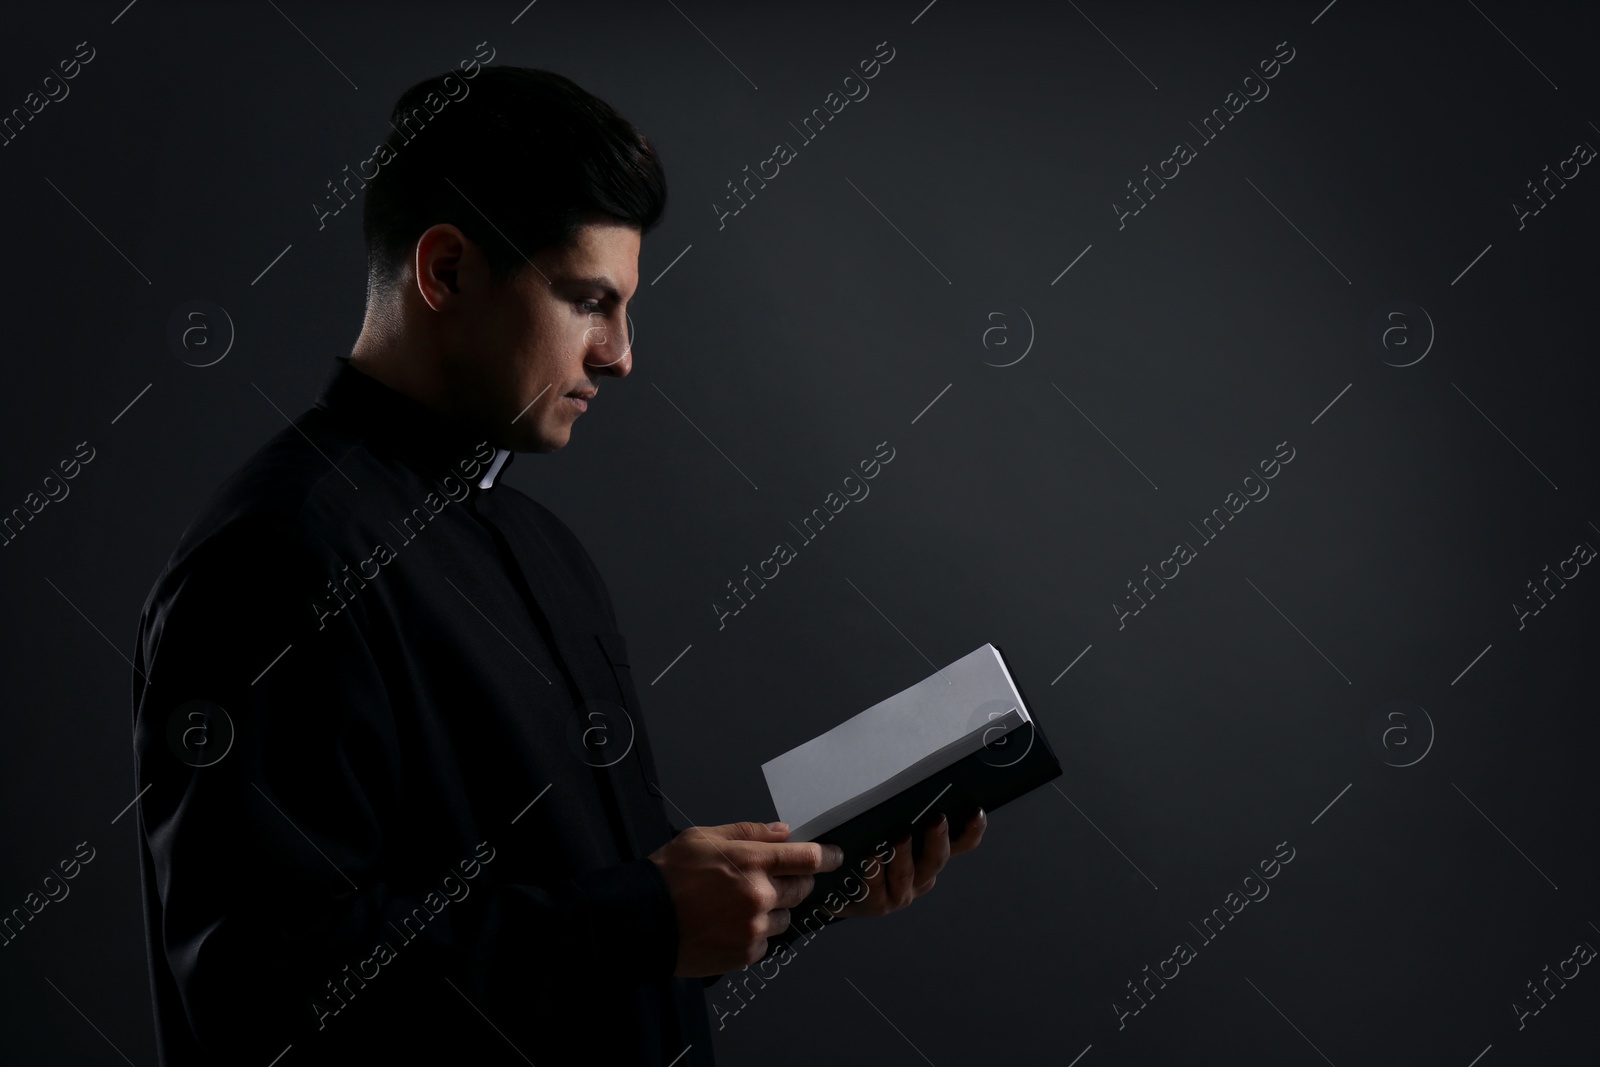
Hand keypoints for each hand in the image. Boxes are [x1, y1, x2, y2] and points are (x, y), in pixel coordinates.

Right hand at [649, 820, 842, 976]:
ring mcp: (754, 928)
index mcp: (751, 862)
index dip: (828, 856)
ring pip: (785, 918)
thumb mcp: (704, 837)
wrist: (643, 918)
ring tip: (742, 905)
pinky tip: (731, 924)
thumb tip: (783, 832)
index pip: (807, 858)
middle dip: (796, 882)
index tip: (836, 856)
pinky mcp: (746, 954)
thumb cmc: (670, 873)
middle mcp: (759, 896)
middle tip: (775, 879)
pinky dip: (756, 933)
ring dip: (774, 910)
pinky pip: (766, 941)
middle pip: (802, 889)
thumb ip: (748, 833)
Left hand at [838, 808, 985, 917]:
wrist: (840, 886)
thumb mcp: (892, 827)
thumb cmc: (870, 848)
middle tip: (938, 819)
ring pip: (907, 874)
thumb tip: (916, 788)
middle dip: (937, 839)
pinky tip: (870, 857)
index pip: (961, 844)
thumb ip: (907, 815)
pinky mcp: (878, 903)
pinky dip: (874, 871)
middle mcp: (923, 876)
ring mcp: (902, 892)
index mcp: (932, 855)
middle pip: (936, 860)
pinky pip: (877, 888)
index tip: (976, 811)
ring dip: (904, 854)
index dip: (972, 830)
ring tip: (900, 836)